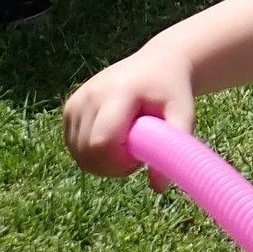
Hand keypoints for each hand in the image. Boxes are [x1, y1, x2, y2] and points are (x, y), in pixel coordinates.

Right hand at [62, 45, 196, 191]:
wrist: (159, 63)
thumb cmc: (172, 90)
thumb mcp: (183, 113)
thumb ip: (174, 146)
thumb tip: (158, 188)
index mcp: (120, 92)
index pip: (102, 141)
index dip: (118, 161)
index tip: (140, 158)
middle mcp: (92, 93)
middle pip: (87, 151)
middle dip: (111, 165)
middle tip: (135, 154)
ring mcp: (77, 99)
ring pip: (77, 153)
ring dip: (100, 161)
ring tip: (126, 145)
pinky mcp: (70, 107)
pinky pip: (73, 145)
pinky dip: (90, 153)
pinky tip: (112, 140)